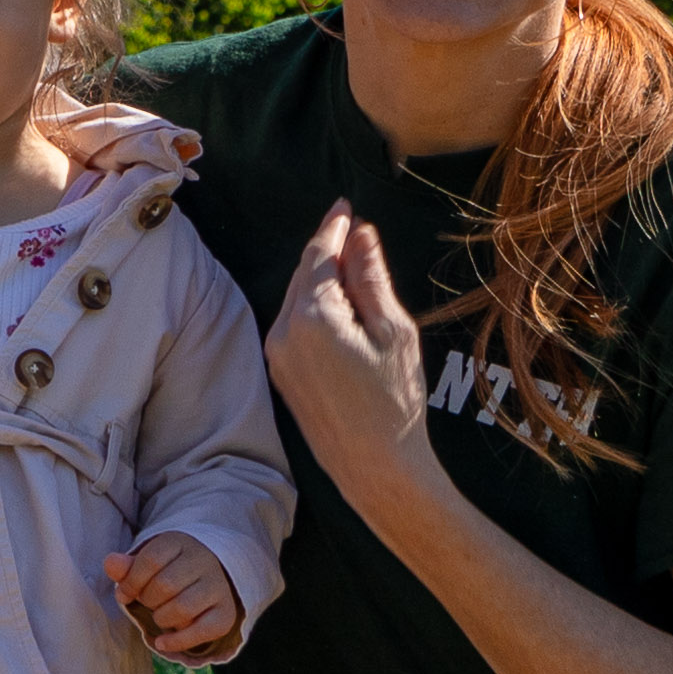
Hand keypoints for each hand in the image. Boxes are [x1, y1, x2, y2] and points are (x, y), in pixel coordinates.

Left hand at [111, 531, 247, 663]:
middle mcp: (204, 561)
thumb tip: (110, 563)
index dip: (131, 582)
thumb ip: (127, 567)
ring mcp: (218, 586)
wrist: (209, 575)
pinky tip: (161, 643)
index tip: (124, 594)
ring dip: (161, 618)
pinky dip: (178, 641)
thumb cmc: (168, 570)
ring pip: (183, 608)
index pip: (150, 560)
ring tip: (159, 616)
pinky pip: (203, 630)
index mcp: (180, 543)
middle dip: (147, 600)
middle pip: (165, 585)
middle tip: (147, 602)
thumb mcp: (146, 564)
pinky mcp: (226, 612)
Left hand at [263, 202, 438, 500]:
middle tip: (347, 224)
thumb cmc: (394, 401)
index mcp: (312, 317)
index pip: (319, 256)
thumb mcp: (393, 330)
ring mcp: (277, 355)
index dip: (333, 227)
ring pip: (296, 298)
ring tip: (345, 258)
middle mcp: (283, 332)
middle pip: (303, 274)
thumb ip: (371, 278)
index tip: (345, 206)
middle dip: (324, 247)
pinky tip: (334, 301)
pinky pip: (292, 323)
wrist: (376, 467)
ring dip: (318, 276)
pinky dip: (312, 304)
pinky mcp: (281, 373)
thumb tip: (361, 235)